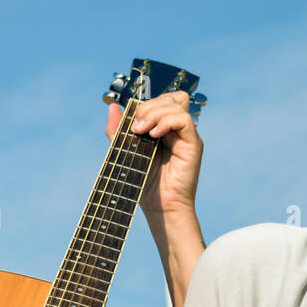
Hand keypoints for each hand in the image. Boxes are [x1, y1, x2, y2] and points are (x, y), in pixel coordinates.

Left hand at [105, 90, 202, 216]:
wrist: (159, 208)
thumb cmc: (144, 185)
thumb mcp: (125, 152)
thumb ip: (118, 131)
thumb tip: (113, 106)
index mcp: (164, 129)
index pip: (161, 100)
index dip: (145, 104)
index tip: (130, 124)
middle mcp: (177, 130)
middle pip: (171, 97)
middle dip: (149, 106)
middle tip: (135, 127)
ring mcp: (186, 136)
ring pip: (178, 103)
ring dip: (155, 112)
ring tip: (141, 132)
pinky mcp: (193, 145)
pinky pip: (184, 120)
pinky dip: (167, 121)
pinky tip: (154, 135)